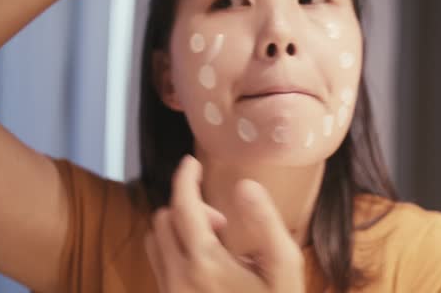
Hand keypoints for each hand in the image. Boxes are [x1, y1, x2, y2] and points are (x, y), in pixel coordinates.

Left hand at [144, 155, 303, 292]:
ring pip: (156, 241)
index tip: (191, 162)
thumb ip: (265, 221)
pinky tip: (207, 263)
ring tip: (216, 243)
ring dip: (179, 229)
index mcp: (205, 262)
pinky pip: (159, 263)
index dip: (185, 178)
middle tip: (224, 222)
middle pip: (163, 219)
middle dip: (188, 208)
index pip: (182, 205)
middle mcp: (177, 277)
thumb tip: (245, 184)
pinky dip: (176, 249)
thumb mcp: (284, 265)